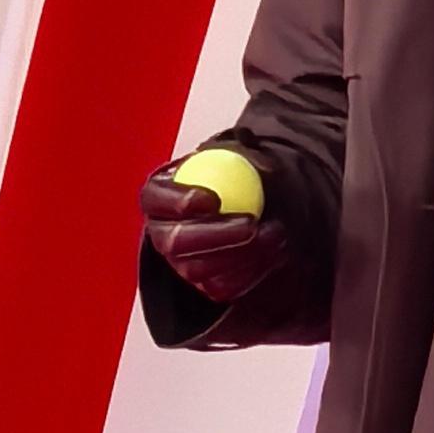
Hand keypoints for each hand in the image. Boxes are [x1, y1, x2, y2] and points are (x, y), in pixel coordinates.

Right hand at [140, 164, 289, 305]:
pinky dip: (253, 270)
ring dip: (242, 254)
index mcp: (156, 196)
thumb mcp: (235, 157)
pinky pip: (224, 286)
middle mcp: (161, 233)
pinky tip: (277, 251)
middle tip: (251, 223)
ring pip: (200, 269)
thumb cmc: (234, 177)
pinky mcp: (205, 284)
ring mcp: (180, 263)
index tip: (213, 199)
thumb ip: (241, 152)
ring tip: (276, 232)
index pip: (156, 199)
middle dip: (215, 234)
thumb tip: (252, 146)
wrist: (248, 210)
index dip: (180, 202)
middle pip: (176, 241)